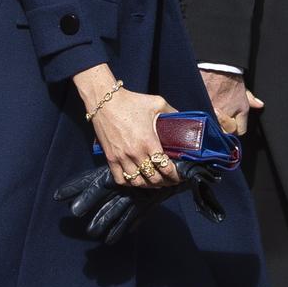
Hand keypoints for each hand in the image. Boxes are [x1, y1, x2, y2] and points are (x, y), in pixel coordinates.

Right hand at [73, 64, 180, 188]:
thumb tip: (183, 120)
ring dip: (149, 185)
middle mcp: (135, 153)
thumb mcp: (157, 103)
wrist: (104, 101)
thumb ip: (172, 112)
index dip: (175, 175)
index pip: (165, 168)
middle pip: (154, 178)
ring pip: (138, 182)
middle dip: (165, 182)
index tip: (180, 176)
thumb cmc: (131, 101)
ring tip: (157, 182)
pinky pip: (121, 179)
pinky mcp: (110, 158)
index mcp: (148, 142)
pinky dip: (131, 183)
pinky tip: (138, 180)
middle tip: (171, 180)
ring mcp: (121, 158)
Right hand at [199, 70, 263, 134]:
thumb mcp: (244, 87)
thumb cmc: (231, 75)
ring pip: (214, 128)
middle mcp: (229, 113)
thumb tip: (259, 105)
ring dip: (214, 123)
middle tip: (222, 121)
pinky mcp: (203, 107)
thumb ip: (251, 99)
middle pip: (227, 132)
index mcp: (241, 109)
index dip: (236, 128)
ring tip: (212, 116)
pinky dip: (204, 116)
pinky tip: (204, 112)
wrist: (217, 66)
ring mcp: (215, 112)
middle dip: (225, 128)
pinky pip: (203, 119)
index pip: (240, 130)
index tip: (232, 124)